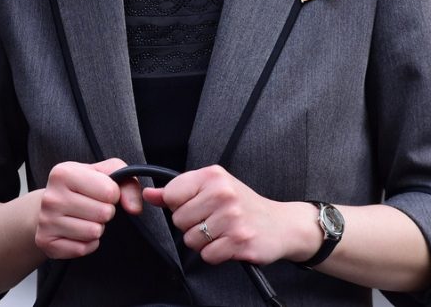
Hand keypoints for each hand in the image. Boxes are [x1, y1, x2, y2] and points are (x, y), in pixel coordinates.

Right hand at [35, 158, 142, 258]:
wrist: (48, 205)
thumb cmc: (81, 186)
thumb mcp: (105, 173)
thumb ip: (128, 182)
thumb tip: (134, 208)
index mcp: (64, 173)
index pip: (109, 191)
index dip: (113, 194)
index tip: (102, 192)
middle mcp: (51, 197)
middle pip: (103, 213)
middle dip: (105, 211)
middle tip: (94, 207)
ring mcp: (46, 221)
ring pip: (93, 232)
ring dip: (97, 227)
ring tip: (85, 218)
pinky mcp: (46, 242)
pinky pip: (82, 249)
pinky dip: (87, 243)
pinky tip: (78, 231)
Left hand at [144, 165, 317, 265]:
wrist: (281, 224)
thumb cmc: (244, 205)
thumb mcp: (213, 189)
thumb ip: (179, 191)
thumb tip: (149, 194)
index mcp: (214, 175)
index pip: (172, 194)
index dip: (180, 205)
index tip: (197, 205)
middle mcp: (223, 193)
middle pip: (179, 220)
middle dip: (192, 225)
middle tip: (214, 220)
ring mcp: (232, 217)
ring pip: (191, 240)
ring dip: (204, 242)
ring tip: (223, 232)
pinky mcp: (240, 240)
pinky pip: (208, 255)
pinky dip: (217, 254)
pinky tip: (230, 243)